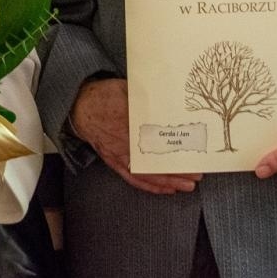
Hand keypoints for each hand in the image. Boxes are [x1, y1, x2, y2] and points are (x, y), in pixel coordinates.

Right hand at [70, 78, 199, 195]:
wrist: (79, 107)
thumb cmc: (102, 96)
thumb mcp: (124, 87)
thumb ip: (144, 94)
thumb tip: (166, 94)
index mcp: (127, 122)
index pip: (155, 138)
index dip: (173, 147)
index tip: (190, 150)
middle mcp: (123, 143)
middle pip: (154, 160)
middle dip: (177, 170)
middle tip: (197, 173)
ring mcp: (118, 155)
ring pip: (146, 174)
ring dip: (167, 182)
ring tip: (187, 186)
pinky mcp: (114, 162)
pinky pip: (133, 178)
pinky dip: (150, 186)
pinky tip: (166, 189)